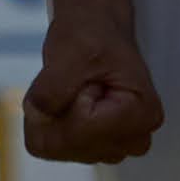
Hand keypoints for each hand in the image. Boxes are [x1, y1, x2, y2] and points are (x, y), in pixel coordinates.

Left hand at [24, 7, 162, 163]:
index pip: (83, 127)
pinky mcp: (93, 150)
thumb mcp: (72, 50)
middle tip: (76, 81)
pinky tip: (64, 102)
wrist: (95, 31)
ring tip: (73, 89)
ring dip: (51, 115)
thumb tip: (37, 113)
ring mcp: (113, 149)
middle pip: (68, 144)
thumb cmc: (93, 35)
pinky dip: (46, 123)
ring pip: (55, 147)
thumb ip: (54, 85)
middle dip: (57, 110)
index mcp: (141, 115)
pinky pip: (48, 147)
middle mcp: (133, 140)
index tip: (86, 76)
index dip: (69, 98)